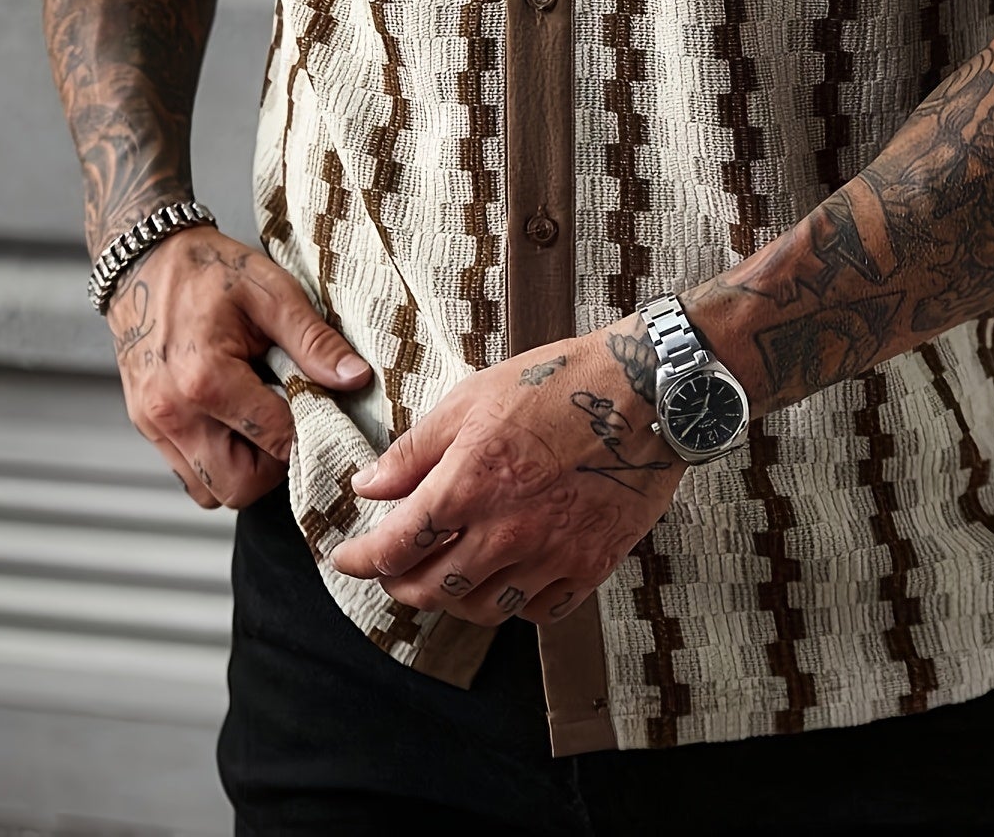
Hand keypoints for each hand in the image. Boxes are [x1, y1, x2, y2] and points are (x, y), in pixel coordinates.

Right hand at [105, 224, 371, 508]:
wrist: (146, 262)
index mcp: (206, 378)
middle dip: (276, 465)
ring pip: (211, 491)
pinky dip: (217, 462)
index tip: (323, 409)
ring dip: (245, 469)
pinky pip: (189, 475)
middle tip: (291, 421)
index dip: (309, 429)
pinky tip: (234, 421)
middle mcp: (173, 412)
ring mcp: (154, 425)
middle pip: (240, 486)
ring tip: (261, 421)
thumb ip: (314, 341)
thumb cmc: (209, 272)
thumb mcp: (273, 293)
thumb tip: (354, 378)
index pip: (276, 440)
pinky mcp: (147, 428)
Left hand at [329, 318, 684, 626]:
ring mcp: (553, 553)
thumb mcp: (474, 397)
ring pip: (485, 610)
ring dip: (453, 602)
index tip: (347, 560)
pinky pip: (540, 611)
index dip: (362, 560)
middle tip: (392, 574)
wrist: (646, 390)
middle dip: (401, 587)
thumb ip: (415, 449)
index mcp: (471, 481)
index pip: (397, 545)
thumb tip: (368, 486)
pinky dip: (514, 606)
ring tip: (446, 580)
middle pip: (434, 590)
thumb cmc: (559, 383)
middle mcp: (508, 529)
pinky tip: (506, 582)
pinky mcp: (592, 564)